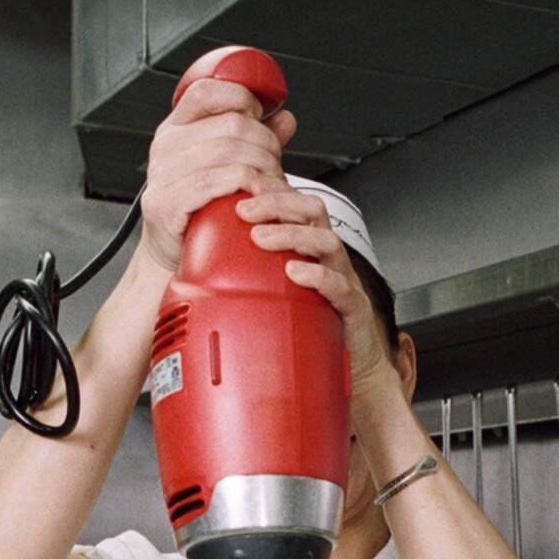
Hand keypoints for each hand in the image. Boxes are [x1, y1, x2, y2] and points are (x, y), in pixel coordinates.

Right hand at [139, 79, 296, 274]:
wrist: (174, 252)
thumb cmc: (200, 209)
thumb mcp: (225, 165)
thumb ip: (253, 139)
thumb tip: (285, 119)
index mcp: (176, 128)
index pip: (208, 91)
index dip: (242, 99)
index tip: (260, 118)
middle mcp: (166, 146)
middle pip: (231, 124)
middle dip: (266, 144)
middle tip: (274, 165)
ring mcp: (162, 174)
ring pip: (229, 153)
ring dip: (262, 168)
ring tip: (269, 185)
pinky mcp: (165, 204)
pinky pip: (214, 184)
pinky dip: (244, 188)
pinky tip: (255, 198)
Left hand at [235, 185, 395, 394]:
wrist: (353, 365)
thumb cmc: (316, 328)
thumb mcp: (279, 296)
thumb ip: (254, 278)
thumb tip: (204, 274)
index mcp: (311, 250)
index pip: (295, 206)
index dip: (270, 194)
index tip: (239, 195)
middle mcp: (329, 259)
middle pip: (312, 212)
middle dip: (277, 205)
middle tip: (246, 211)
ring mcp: (343, 280)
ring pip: (326, 242)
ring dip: (292, 235)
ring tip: (262, 238)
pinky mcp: (353, 307)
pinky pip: (339, 286)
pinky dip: (318, 276)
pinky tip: (296, 273)